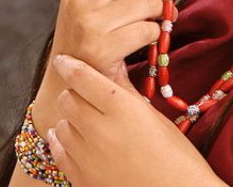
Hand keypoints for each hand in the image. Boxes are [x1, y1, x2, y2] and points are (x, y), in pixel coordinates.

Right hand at [31, 0, 187, 139]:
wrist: (70, 82)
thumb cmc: (90, 30)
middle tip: (158, 0)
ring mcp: (90, 21)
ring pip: (151, 1)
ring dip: (158, 14)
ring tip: (146, 22)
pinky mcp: (103, 47)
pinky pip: (150, 30)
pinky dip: (152, 36)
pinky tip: (138, 42)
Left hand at [47, 54, 227, 186]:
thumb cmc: (174, 152)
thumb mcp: (152, 114)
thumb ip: (125, 90)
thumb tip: (111, 65)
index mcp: (121, 107)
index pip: (83, 78)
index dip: (70, 64)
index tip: (63, 59)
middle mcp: (99, 129)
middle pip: (68, 99)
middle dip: (75, 92)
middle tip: (87, 93)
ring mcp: (87, 157)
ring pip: (60, 124)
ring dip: (70, 118)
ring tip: (87, 118)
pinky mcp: (81, 179)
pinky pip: (58, 151)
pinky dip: (64, 140)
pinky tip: (76, 138)